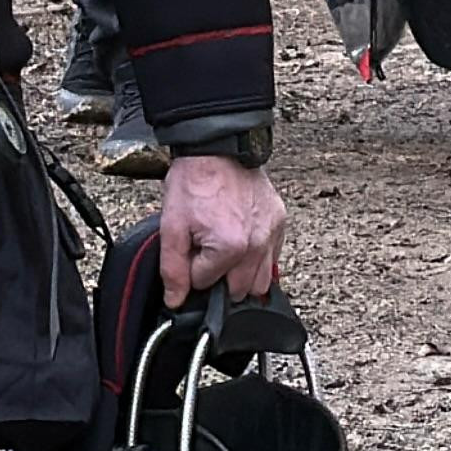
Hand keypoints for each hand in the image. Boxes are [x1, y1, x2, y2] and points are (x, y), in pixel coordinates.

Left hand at [157, 155, 286, 307]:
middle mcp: (257, 246)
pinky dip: (258, 260)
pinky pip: (273, 259)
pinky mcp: (279, 223)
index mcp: (230, 248)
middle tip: (205, 251)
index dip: (191, 269)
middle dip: (217, 277)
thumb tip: (176, 301)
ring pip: (260, 283)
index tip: (190, 248)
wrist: (217, 149)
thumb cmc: (195, 182)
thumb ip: (173, 269)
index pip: (205, 284)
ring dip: (241, 277)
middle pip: (236, 291)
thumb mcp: (172, 226)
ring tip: (225, 253)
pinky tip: (242, 244)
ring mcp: (271, 235)